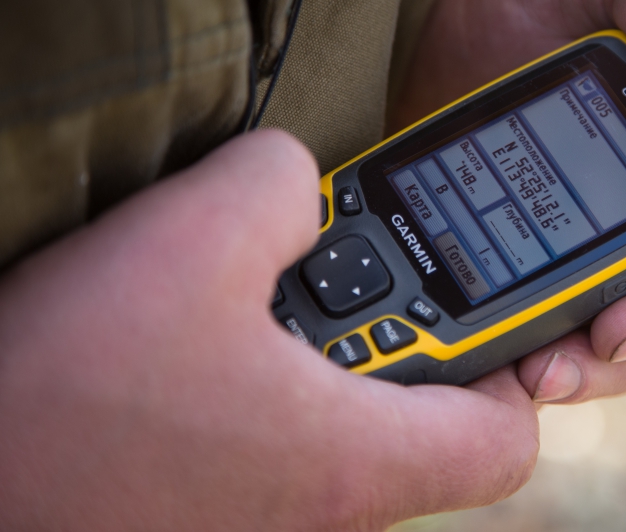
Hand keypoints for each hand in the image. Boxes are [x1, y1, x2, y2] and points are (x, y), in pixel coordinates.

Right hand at [0, 131, 537, 530]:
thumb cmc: (59, 398)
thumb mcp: (187, 239)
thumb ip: (280, 183)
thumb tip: (302, 186)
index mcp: (352, 463)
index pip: (507, 438)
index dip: (509, 366)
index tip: (467, 300)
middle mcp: (324, 511)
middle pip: (424, 416)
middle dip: (394, 324)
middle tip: (341, 259)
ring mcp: (264, 517)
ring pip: (341, 419)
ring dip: (318, 341)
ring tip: (258, 283)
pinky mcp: (209, 506)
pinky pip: (274, 434)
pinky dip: (263, 373)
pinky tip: (206, 326)